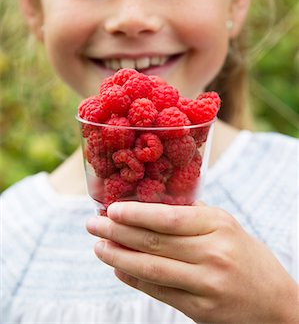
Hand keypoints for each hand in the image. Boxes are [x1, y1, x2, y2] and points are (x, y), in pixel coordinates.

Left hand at [86, 202, 298, 323]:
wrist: (275, 302)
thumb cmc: (246, 256)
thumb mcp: (226, 225)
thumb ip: (191, 214)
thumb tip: (150, 203)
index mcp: (218, 226)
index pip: (168, 218)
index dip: (136, 213)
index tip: (111, 209)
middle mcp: (212, 254)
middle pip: (154, 243)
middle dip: (118, 232)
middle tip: (93, 224)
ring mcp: (206, 285)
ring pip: (152, 269)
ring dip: (119, 257)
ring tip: (99, 247)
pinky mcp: (201, 311)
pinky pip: (159, 292)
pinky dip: (135, 280)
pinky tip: (118, 270)